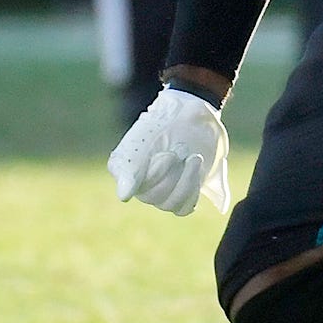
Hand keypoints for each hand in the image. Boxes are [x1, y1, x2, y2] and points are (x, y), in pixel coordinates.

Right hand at [109, 87, 231, 216]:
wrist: (190, 114)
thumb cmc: (164, 123)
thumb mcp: (145, 143)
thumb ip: (130, 169)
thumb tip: (123, 196)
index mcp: (123, 169)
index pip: (136, 189)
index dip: (157, 173)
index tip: (168, 153)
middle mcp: (139, 183)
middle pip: (155, 199)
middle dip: (173, 175)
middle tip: (181, 151)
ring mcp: (161, 190)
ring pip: (171, 205)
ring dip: (187, 183)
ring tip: (195, 158)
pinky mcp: (181, 193)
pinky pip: (184, 208)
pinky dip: (193, 193)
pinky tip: (198, 172)